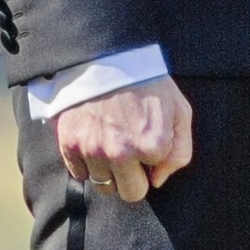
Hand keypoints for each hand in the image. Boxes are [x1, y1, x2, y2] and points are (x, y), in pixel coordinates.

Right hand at [51, 74, 194, 205]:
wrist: (107, 56)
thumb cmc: (148, 84)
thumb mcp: (180, 111)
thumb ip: (179, 152)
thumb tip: (157, 180)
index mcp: (152, 145)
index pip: (153, 180)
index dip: (151, 160)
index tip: (147, 139)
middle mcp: (121, 152)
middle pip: (129, 193)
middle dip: (133, 178)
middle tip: (130, 154)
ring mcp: (93, 149)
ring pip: (103, 186)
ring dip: (109, 171)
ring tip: (111, 144)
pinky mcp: (69, 143)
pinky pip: (79, 174)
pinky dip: (86, 163)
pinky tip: (94, 141)